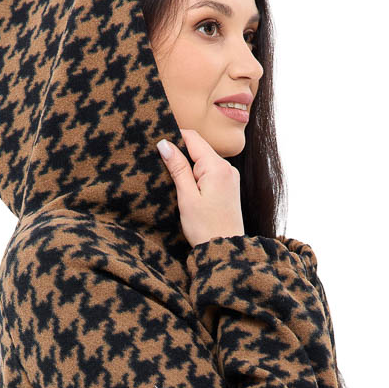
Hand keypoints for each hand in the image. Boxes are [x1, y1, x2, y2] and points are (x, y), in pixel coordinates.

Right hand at [156, 128, 245, 248]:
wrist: (225, 249)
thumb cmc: (205, 227)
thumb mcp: (186, 197)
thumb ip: (177, 168)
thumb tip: (164, 144)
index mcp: (217, 167)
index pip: (193, 138)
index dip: (174, 138)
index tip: (158, 146)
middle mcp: (227, 167)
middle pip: (199, 148)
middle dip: (180, 153)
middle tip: (163, 168)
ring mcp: (230, 177)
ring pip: (204, 160)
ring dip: (188, 166)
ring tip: (175, 182)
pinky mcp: (229, 186)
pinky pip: (210, 172)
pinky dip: (197, 175)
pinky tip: (189, 189)